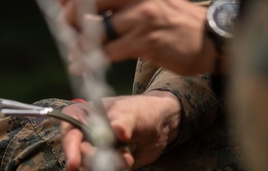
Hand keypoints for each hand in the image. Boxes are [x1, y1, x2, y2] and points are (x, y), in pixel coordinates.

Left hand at [60, 0, 217, 75]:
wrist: (208, 39)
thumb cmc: (173, 24)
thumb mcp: (149, 4)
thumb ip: (122, 4)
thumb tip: (85, 9)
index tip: (59, 5)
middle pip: (90, 2)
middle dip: (70, 17)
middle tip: (64, 30)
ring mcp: (142, 17)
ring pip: (97, 29)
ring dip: (79, 44)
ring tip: (74, 54)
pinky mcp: (146, 41)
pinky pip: (108, 51)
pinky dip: (90, 61)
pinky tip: (81, 66)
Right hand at [60, 92, 181, 170]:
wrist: (160, 125)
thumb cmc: (142, 111)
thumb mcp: (133, 113)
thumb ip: (124, 122)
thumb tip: (117, 130)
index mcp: (82, 116)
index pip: (68, 133)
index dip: (70, 149)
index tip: (74, 164)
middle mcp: (83, 136)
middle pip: (78, 156)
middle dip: (94, 161)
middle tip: (115, 159)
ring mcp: (94, 153)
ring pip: (91, 170)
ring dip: (109, 168)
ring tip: (128, 157)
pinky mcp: (105, 167)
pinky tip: (129, 160)